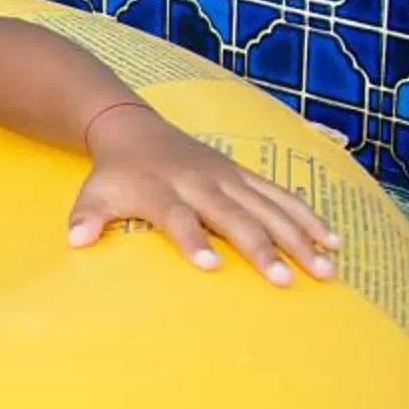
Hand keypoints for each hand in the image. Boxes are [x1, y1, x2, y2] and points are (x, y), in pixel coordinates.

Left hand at [68, 103, 340, 286]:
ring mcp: (227, 177)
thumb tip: (75, 240)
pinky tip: (332, 241)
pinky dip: (308, 216)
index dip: (193, 240)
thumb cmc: (115, 173)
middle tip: (285, 281)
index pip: (179, 217)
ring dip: (299, 237)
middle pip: (234, 216)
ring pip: (269, 207)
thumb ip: (87, 216)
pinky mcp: (244, 175)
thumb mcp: (94, 192)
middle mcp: (200, 181)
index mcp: (163, 190)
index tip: (210, 266)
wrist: (133, 128)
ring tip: (326, 269)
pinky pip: (282, 195)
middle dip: (261, 248)